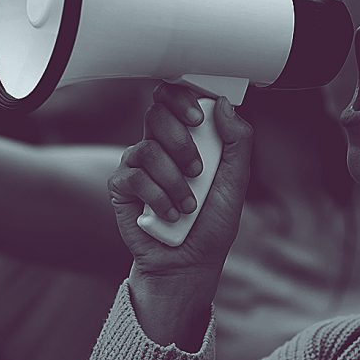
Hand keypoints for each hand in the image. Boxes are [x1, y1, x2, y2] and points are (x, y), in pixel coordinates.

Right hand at [107, 83, 252, 344]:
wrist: (190, 263)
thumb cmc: (212, 222)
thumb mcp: (236, 180)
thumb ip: (237, 140)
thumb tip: (224, 104)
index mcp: (188, 135)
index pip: (175, 97)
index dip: (183, 98)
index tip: (199, 118)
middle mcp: (160, 144)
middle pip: (157, 113)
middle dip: (180, 140)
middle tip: (197, 168)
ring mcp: (138, 164)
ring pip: (148, 147)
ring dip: (174, 180)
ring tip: (188, 203)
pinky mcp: (122, 187)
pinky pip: (134, 176)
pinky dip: (158, 198)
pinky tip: (170, 214)